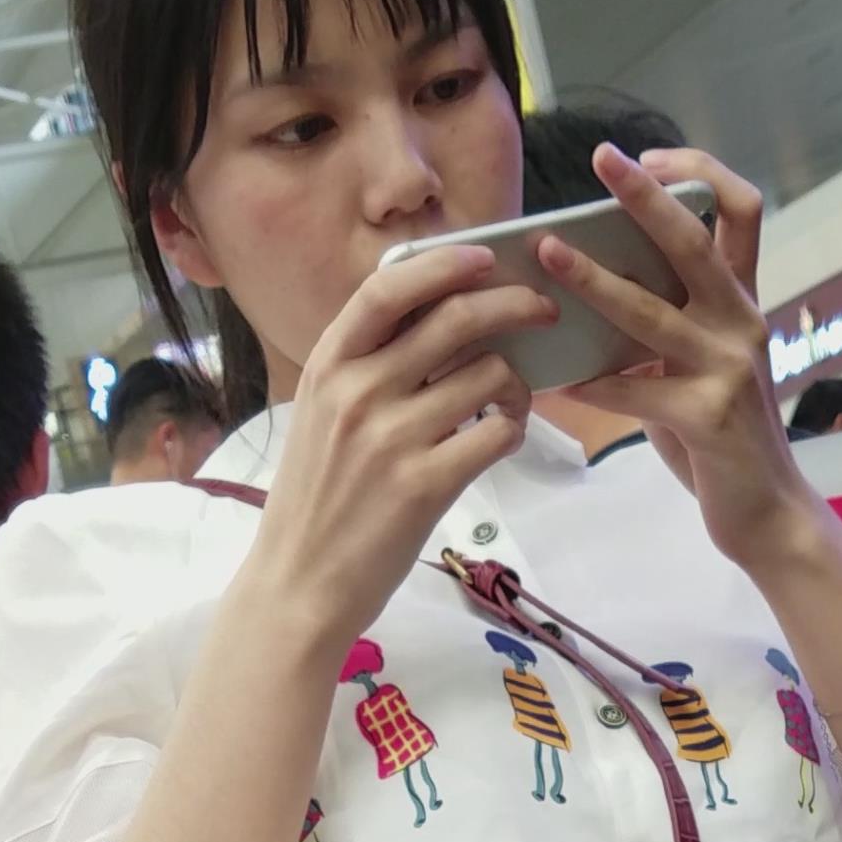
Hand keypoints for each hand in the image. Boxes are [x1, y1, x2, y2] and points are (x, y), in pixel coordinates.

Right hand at [244, 246, 555, 663]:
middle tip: (542, 310)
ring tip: (517, 398)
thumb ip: (364, 366)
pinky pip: (497, 434)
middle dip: (514, 304)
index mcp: (328, 367)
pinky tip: (504, 437)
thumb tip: (432, 317)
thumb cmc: (316, 500)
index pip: (388, 289)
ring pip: (489, 375)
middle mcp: (358, 393)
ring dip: (519, 381)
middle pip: (455, 319)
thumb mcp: (319, 415)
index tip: (485, 257)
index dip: (443, 264)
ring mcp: (392, 439)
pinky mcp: (424, 486)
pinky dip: (515, 429)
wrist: (299, 585)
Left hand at [538, 146, 816, 575]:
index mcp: (742, 299)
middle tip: (600, 159)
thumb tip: (595, 282)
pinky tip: (560, 384)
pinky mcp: (709, 417)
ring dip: (594, 280)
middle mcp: (742, 322)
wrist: (767, 511)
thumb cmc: (721, 435)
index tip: (648, 158)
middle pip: (697, 238)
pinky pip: (637, 392)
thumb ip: (667, 322)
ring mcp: (729, 368)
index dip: (698, 170)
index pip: (741, 207)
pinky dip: (594, 386)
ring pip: (651, 311)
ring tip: (549, 255)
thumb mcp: (700, 364)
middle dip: (645, 194)